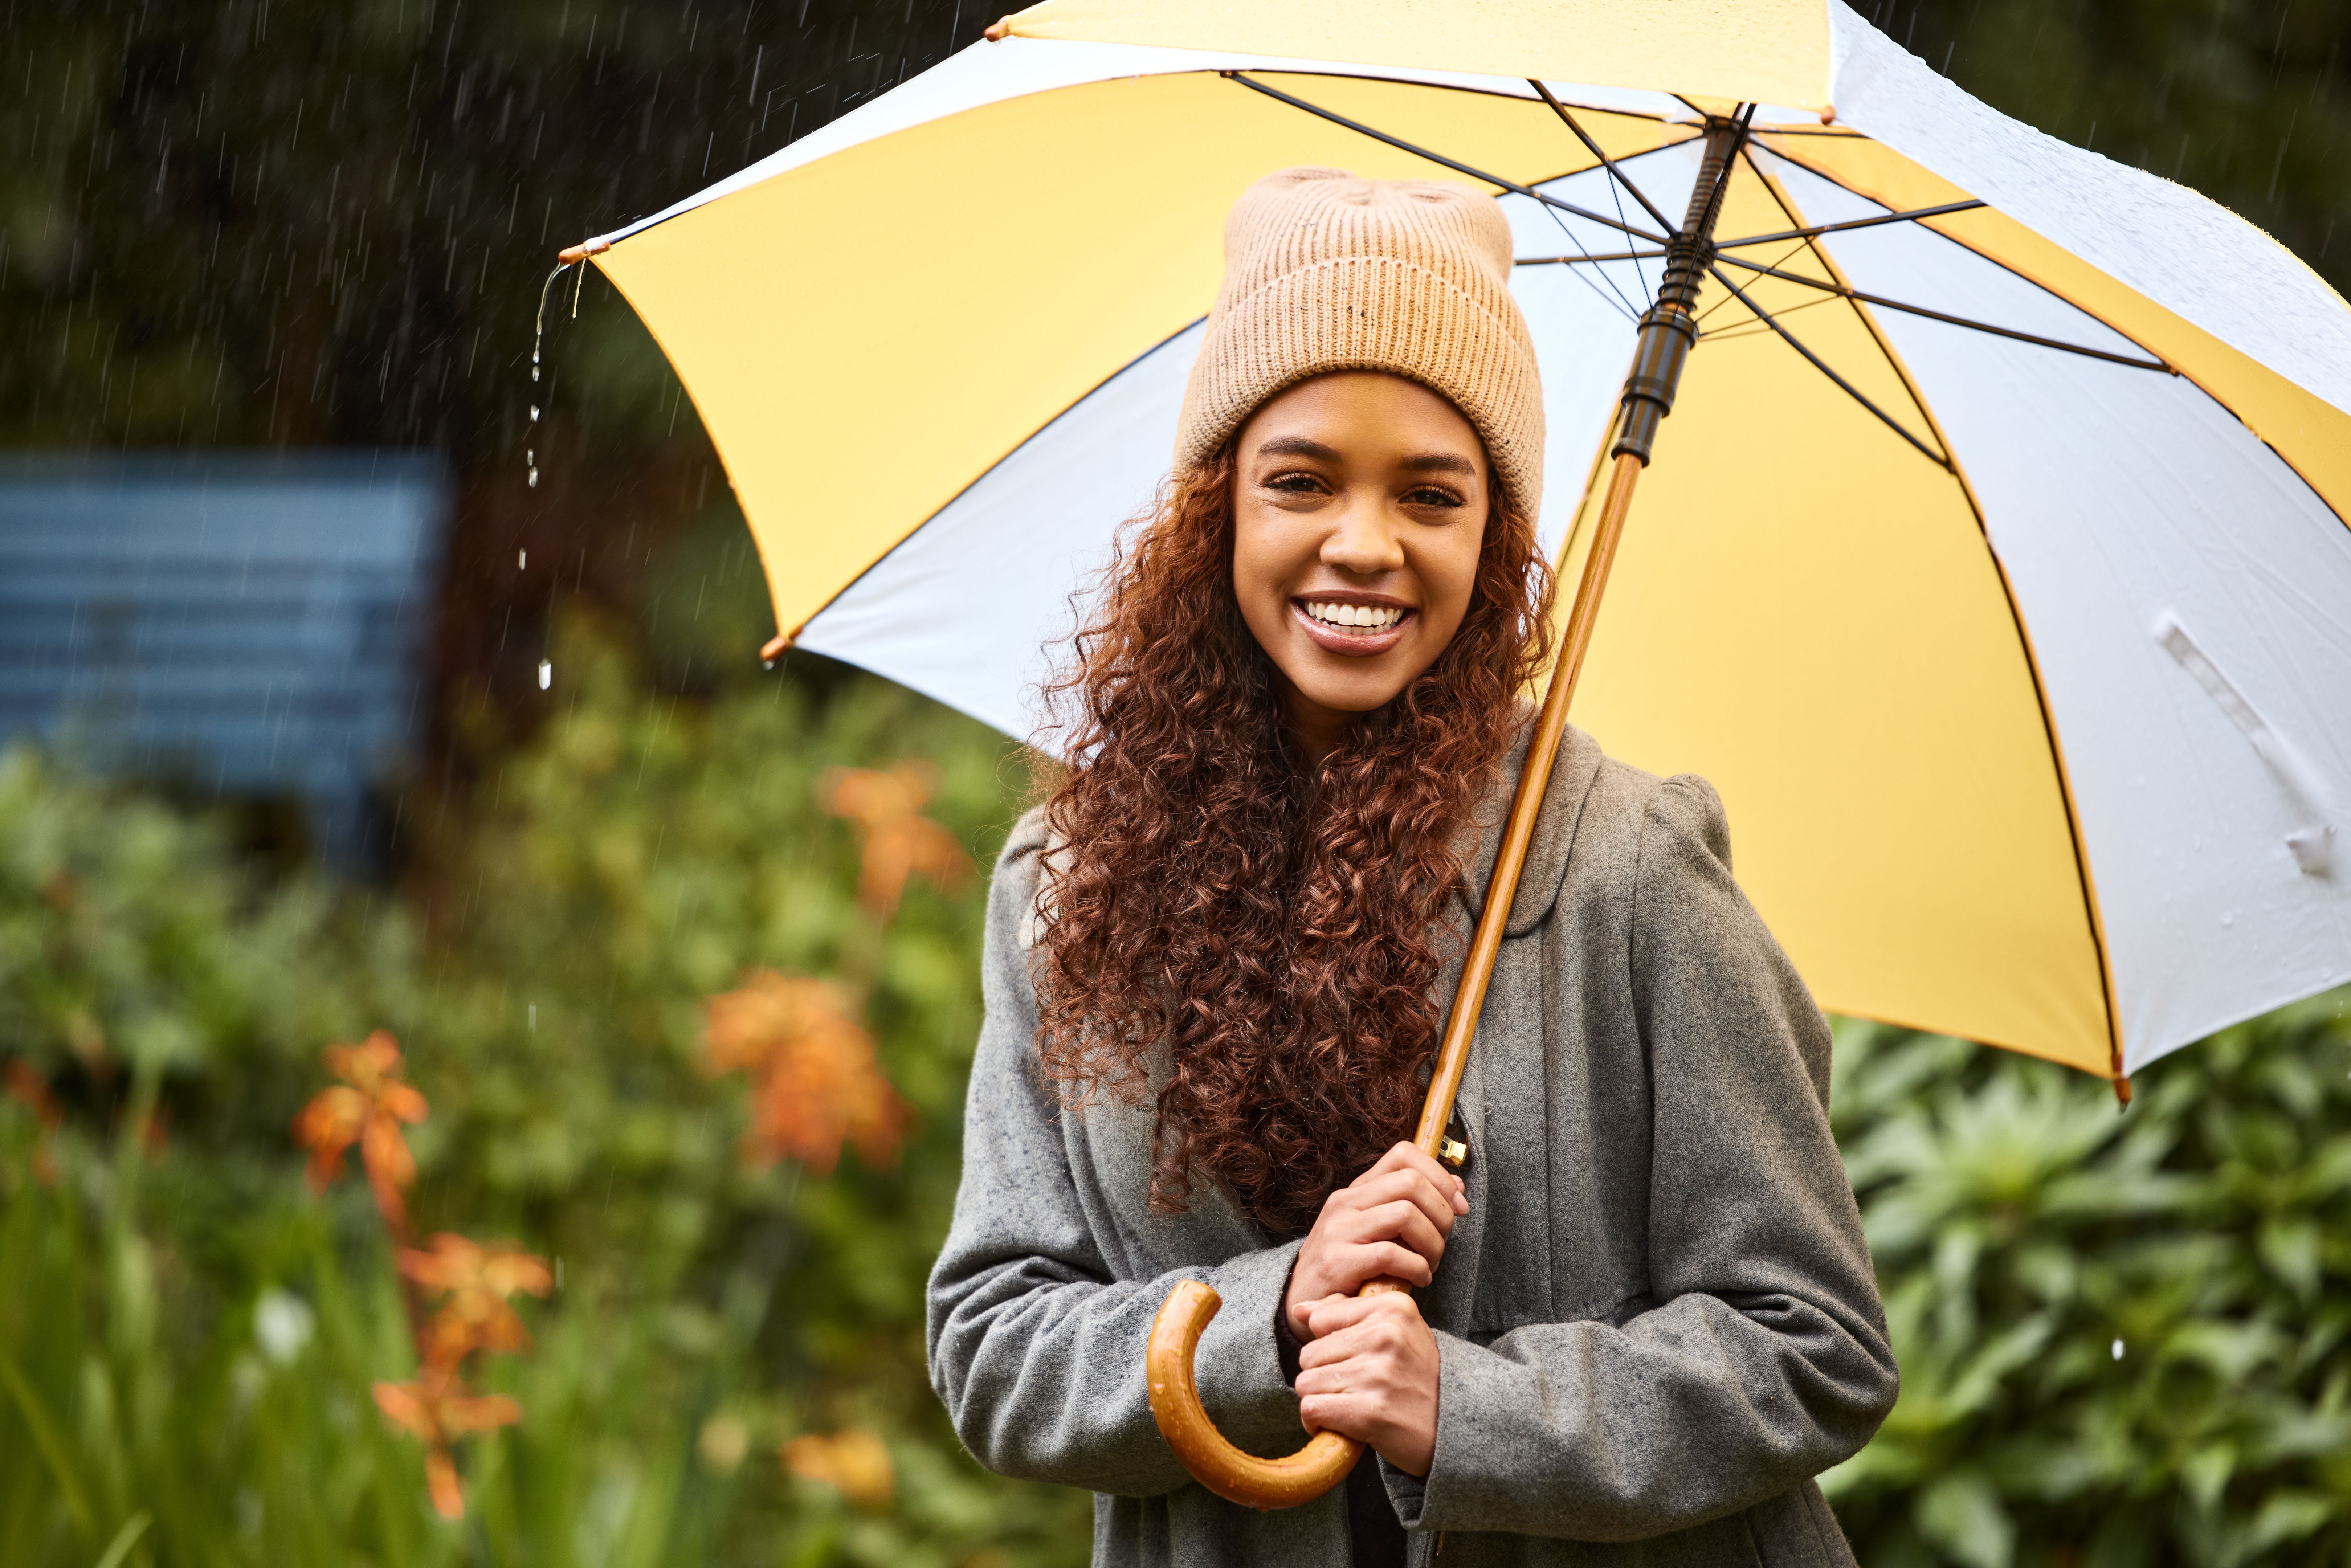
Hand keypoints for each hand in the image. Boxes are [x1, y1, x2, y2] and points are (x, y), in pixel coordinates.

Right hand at [1285, 1142, 1465, 1339]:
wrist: (1300, 1302)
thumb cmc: (1348, 1268)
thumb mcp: (1378, 1230)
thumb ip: (1412, 1207)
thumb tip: (1456, 1186)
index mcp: (1357, 1190)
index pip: (1403, 1154)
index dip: (1440, 1175)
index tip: (1458, 1206)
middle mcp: (1345, 1202)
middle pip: (1410, 1182)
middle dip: (1441, 1214)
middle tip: (1442, 1242)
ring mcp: (1338, 1230)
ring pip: (1405, 1214)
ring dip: (1431, 1243)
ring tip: (1429, 1264)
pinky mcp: (1336, 1262)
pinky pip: (1391, 1254)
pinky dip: (1416, 1269)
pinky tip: (1417, 1280)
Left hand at [1296, 1290, 1441, 1476]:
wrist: (1454, 1427)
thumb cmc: (1417, 1377)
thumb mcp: (1393, 1331)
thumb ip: (1345, 1313)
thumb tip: (1300, 1309)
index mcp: (1393, 1307)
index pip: (1321, 1319)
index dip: (1329, 1345)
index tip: (1353, 1361)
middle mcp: (1387, 1335)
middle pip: (1309, 1353)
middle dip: (1322, 1376)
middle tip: (1352, 1391)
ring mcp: (1379, 1373)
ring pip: (1306, 1382)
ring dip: (1321, 1401)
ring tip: (1349, 1406)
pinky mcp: (1371, 1411)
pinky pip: (1312, 1409)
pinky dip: (1317, 1423)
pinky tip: (1340, 1426)